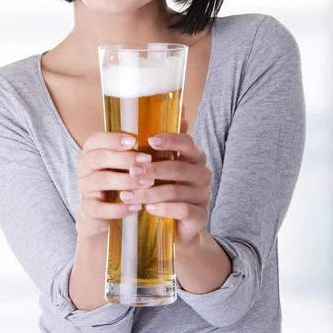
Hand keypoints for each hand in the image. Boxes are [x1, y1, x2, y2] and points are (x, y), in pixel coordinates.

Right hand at [76, 132, 153, 238]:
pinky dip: (119, 208)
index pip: (96, 139)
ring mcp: (85, 187)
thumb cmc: (124, 176)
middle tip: (147, 160)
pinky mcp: (88, 208)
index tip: (134, 140)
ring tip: (147, 183)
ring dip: (125, 181)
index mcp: (93, 149)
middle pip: (99, 158)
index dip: (113, 139)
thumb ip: (150, 143)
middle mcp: (85, 166)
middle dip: (124, 159)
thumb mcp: (134, 158)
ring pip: (100, 181)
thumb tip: (181, 123)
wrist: (108, 210)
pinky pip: (99, 208)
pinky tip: (137, 206)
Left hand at [119, 107, 212, 246]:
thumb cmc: (162, 186)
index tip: (149, 140)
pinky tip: (148, 209)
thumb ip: (158, 142)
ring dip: (150, 192)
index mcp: (194, 156)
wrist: (171, 224)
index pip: (187, 142)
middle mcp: (202, 173)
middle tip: (132, 171)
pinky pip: (184, 210)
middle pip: (179, 167)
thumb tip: (162, 107)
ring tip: (129, 194)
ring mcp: (203, 195)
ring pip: (177, 190)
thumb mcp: (158, 163)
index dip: (170, 140)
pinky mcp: (201, 216)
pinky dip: (164, 209)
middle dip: (153, 169)